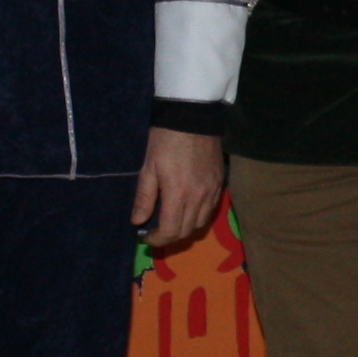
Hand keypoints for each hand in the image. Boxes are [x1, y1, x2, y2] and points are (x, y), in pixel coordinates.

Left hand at [132, 127, 223, 252]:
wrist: (193, 117)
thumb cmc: (165, 140)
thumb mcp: (148, 167)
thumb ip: (144, 197)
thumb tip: (137, 221)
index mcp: (178, 194)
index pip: (170, 231)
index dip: (157, 239)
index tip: (146, 236)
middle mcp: (199, 197)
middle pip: (186, 231)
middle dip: (169, 237)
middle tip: (156, 231)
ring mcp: (212, 191)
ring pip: (200, 223)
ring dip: (184, 228)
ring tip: (171, 222)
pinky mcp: (220, 183)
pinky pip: (210, 209)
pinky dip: (198, 216)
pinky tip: (188, 208)